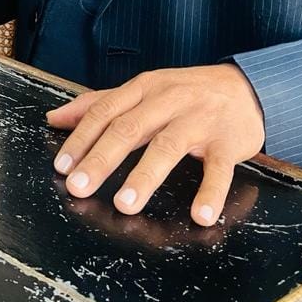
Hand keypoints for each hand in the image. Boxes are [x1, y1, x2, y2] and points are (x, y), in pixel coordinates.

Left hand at [47, 63, 264, 226]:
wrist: (247, 87)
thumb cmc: (186, 92)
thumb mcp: (142, 89)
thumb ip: (100, 103)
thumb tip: (55, 118)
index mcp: (144, 88)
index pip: (105, 111)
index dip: (82, 138)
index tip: (63, 165)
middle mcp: (169, 100)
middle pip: (130, 128)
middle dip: (102, 158)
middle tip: (79, 187)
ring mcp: (199, 120)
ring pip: (168, 146)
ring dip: (145, 176)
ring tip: (124, 204)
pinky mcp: (228, 142)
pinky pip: (219, 169)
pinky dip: (210, 192)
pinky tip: (199, 214)